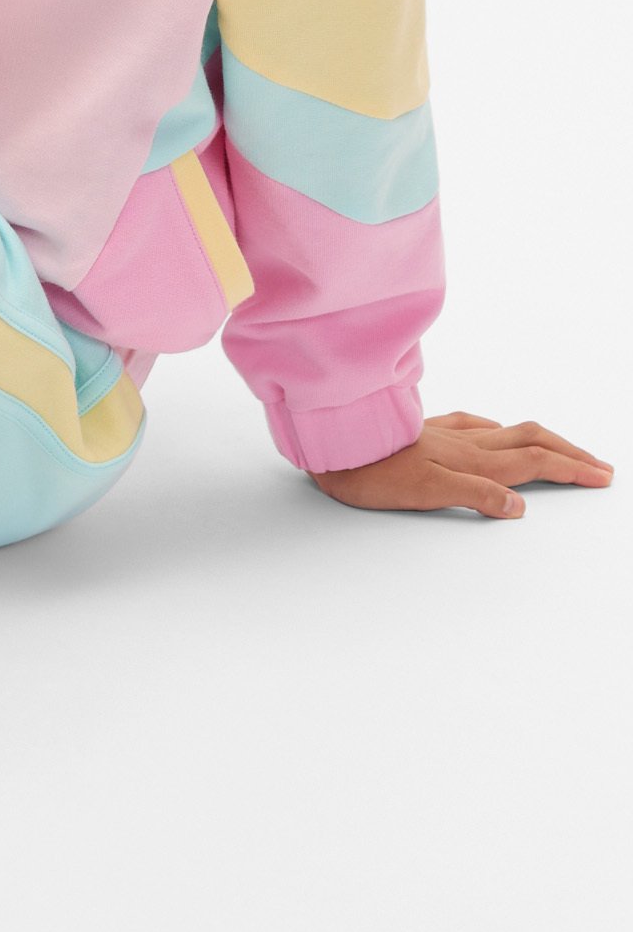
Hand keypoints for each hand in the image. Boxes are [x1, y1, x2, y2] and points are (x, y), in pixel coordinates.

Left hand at [311, 409, 614, 520]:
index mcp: (470, 461)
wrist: (329, 442)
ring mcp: (444, 434)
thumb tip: (521, 506)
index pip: (534, 462)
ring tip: (561, 448)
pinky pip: (472, 425)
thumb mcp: (424, 492)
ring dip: (541, 440)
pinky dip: (497, 430)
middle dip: (568, 452)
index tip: (602, 475)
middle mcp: (463, 443)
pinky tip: (493, 431)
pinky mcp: (423, 430)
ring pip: (505, 432)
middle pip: (530, 441)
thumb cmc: (369, 471)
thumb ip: (474, 496)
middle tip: (598, 464)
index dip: (571, 468)